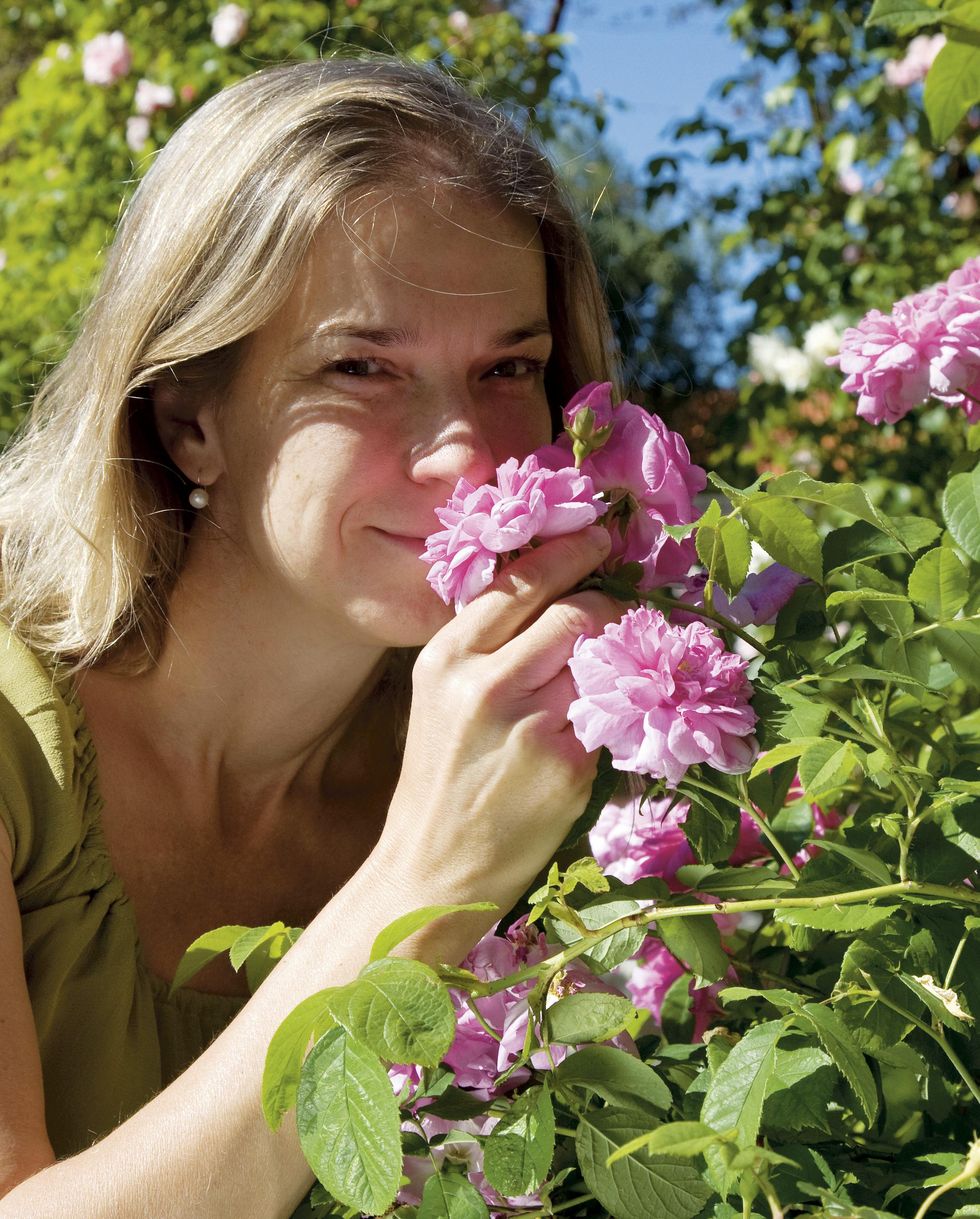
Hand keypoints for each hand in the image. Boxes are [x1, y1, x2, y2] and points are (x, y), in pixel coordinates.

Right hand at [377, 525, 622, 916]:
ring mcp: (529, 725)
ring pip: (603, 660)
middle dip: (609, 606)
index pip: (521, 582)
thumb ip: (486, 645)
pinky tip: (606, 721)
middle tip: (622, 609)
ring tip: (617, 667)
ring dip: (620, 658)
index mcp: (447, 657)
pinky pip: (611, 715)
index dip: (568, 552)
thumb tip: (552, 591)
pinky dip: (617, 711)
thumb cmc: (440, 778)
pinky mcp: (567, 766)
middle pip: (576, 612)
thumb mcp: (440, 696)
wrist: (432, 868)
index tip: (600, 536)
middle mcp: (485, 683)